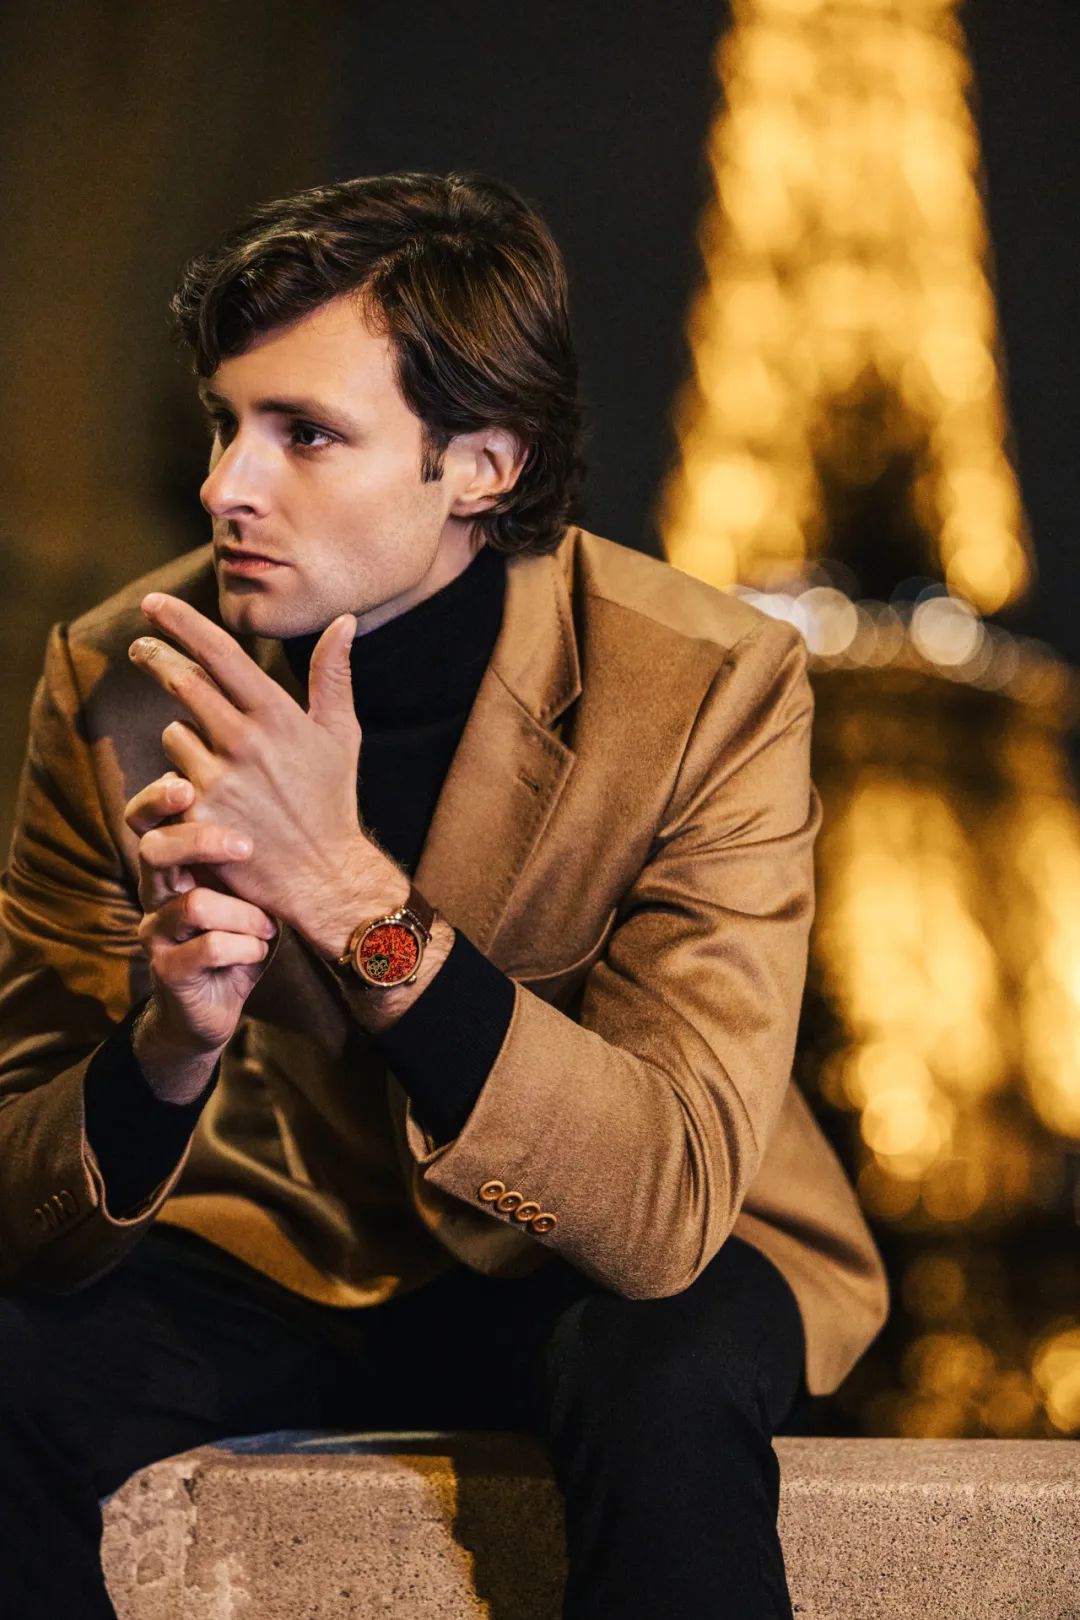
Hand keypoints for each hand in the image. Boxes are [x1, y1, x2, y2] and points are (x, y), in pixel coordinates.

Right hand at [124, 770, 277, 1061]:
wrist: (218, 1004)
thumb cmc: (239, 933)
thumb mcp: (247, 887)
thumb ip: (247, 852)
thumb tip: (284, 797)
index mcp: (171, 865)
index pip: (143, 820)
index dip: (156, 798)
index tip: (188, 784)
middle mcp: (153, 893)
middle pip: (153, 849)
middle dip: (201, 841)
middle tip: (245, 847)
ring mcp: (155, 933)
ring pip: (194, 904)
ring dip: (246, 915)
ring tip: (267, 927)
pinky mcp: (167, 970)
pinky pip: (210, 947)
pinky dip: (246, 947)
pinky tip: (258, 951)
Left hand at [127, 594, 395, 942]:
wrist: (324, 876)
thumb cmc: (332, 802)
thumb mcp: (342, 735)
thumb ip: (334, 675)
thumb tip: (344, 621)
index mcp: (279, 716)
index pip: (221, 655)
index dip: (181, 623)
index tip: (152, 603)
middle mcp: (245, 741)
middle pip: (181, 682)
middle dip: (154, 658)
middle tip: (139, 646)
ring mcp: (217, 779)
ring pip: (174, 734)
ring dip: (185, 739)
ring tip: (215, 767)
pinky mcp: (197, 815)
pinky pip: (169, 781)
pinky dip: (182, 784)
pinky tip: (206, 802)